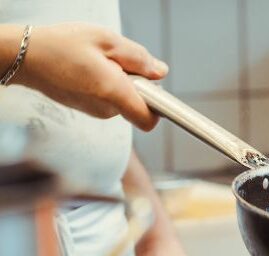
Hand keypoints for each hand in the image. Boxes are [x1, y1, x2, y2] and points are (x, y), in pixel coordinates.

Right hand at [11, 22, 166, 129]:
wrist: (25, 57)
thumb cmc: (63, 45)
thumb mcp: (106, 40)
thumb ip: (139, 58)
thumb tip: (161, 72)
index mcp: (114, 93)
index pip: (149, 119)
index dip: (158, 106)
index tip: (154, 87)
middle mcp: (107, 110)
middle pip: (138, 104)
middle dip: (136, 83)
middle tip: (116, 60)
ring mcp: (97, 112)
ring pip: (123, 99)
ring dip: (120, 81)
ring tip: (98, 61)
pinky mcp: (88, 109)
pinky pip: (108, 98)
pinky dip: (106, 84)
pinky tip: (89, 68)